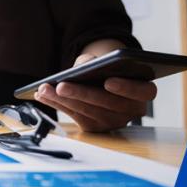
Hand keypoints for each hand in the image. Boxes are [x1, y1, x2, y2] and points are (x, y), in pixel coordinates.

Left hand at [34, 53, 156, 131]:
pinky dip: (57, 105)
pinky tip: (43, 95)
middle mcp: (131, 110)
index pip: (143, 92)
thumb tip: (85, 65)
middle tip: (61, 86)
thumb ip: (97, 60)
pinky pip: (75, 116)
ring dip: (63, 100)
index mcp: (143, 91)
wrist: (101, 77)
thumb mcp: (104, 59)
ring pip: (88, 112)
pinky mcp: (95, 127)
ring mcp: (113, 121)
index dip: (126, 88)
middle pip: (108, 104)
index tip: (108, 81)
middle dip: (82, 94)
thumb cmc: (106, 67)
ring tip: (44, 89)